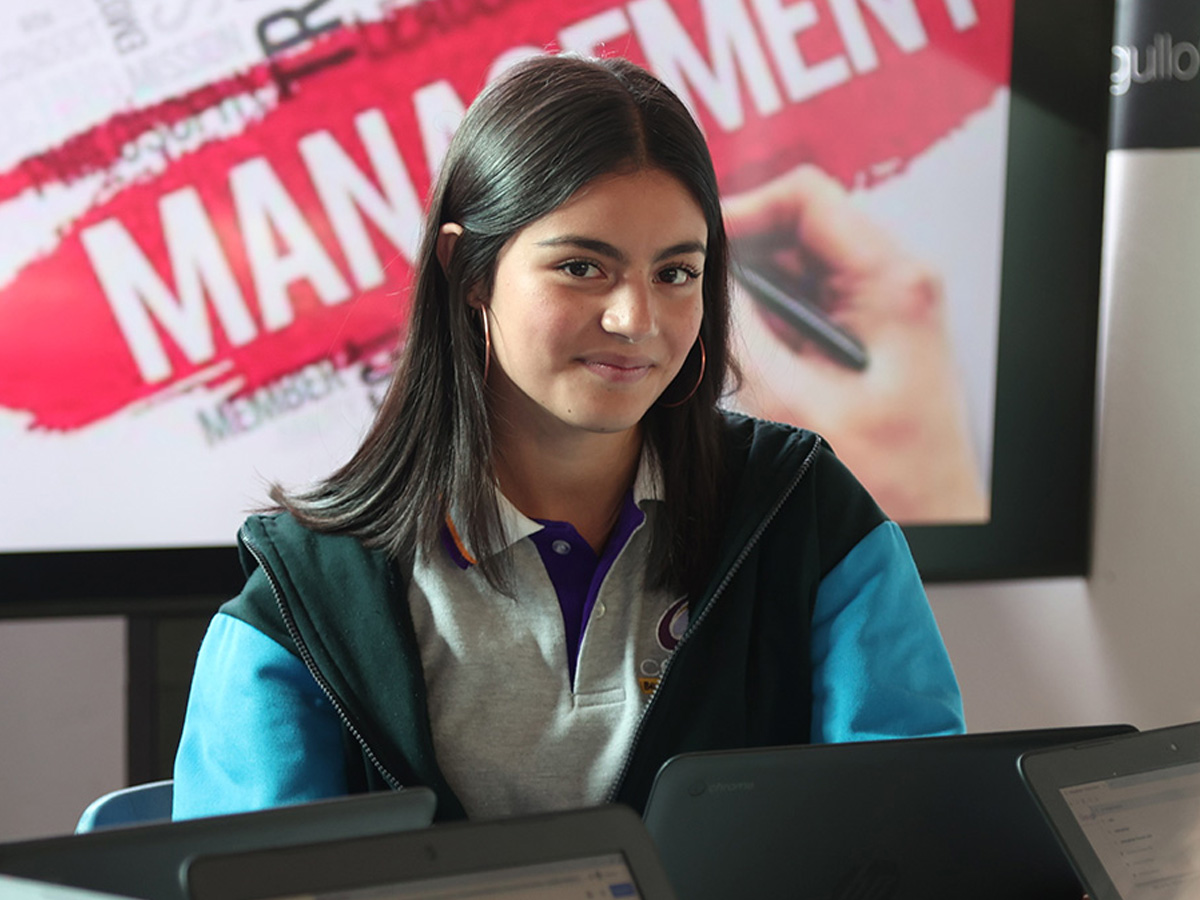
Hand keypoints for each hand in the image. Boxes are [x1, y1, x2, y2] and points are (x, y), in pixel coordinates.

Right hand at [723, 165, 986, 522]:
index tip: (701, 243)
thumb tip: (707, 285)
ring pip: (800, 259)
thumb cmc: (889, 472)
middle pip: (800, 223)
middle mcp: (894, 278)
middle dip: (745, 253)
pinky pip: (810, 293)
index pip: (807, 197)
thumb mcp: (798, 402)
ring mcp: (884, 299)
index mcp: (891, 281)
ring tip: (722, 325)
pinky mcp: (871, 323)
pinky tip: (754, 349)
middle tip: (699, 290)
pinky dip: (774, 312)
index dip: (745, 208)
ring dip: (757, 287)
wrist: (932, 513)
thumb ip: (748, 336)